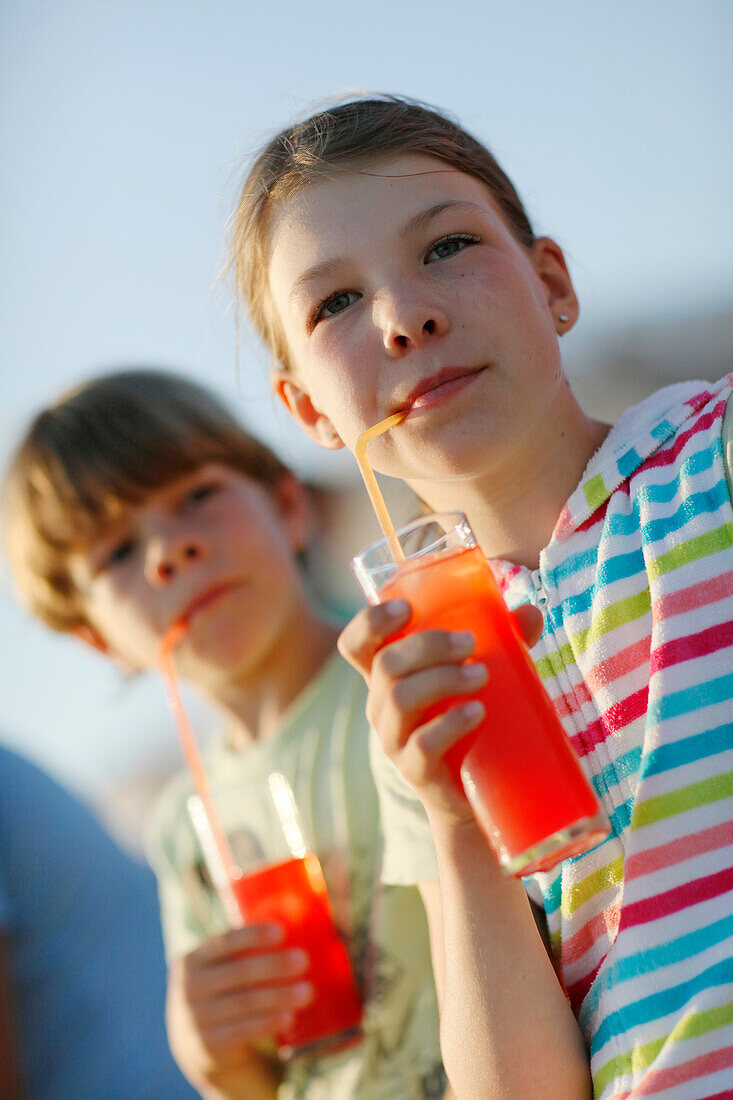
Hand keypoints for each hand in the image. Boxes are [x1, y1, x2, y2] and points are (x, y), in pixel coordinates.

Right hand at [167, 923, 311, 1088]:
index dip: (254, 935)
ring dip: (280, 995)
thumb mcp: (217, 970)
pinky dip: (268, 1022)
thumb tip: (297, 931)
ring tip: (307, 991)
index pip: (225, 942)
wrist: (197, 1045)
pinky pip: (244, 1030)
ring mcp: (197, 1018)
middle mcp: (190, 987)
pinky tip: (289, 1018)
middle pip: (240, 972)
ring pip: (246, 1002)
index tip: (282, 932)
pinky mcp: (209, 1046)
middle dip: (275, 965)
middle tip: (304, 960)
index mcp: (192, 960)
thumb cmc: (220, 993)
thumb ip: (240, 953)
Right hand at [339, 600, 542, 822]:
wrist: (475, 798)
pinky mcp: (416, 772)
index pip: (356, 645)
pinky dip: (450, 723)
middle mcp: (381, 707)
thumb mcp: (482, 676)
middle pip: (385, 664)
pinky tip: (477, 712)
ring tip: (481, 675)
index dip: (370, 621)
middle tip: (470, 643)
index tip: (407, 608)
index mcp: (387, 678)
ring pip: (400, 698)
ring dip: (442, 679)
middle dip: (428, 645)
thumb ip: (503, 641)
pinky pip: (421, 744)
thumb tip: (529, 614)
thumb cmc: (472, 721)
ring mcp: (394, 741)